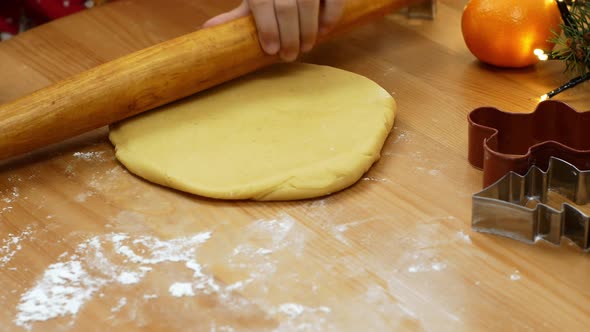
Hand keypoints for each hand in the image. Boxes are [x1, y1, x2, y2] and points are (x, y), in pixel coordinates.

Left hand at [203, 0, 344, 61]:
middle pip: (287, 6)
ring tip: (305, 48)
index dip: (267, 27)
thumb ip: (238, 13)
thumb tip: (207, 30)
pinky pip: (333, 0)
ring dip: (308, 30)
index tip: (271, 50)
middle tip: (289, 56)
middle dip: (289, 36)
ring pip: (310, 4)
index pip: (261, 2)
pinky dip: (329, 17)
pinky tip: (323, 31)